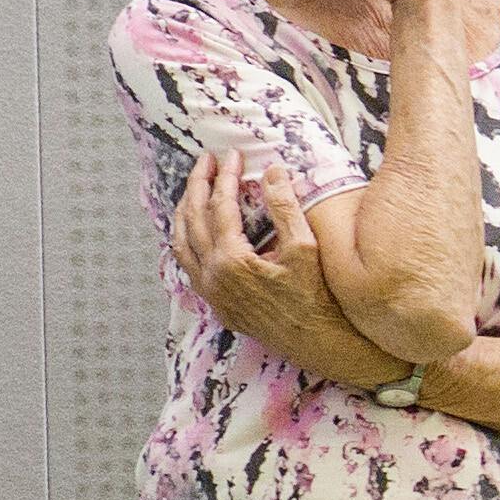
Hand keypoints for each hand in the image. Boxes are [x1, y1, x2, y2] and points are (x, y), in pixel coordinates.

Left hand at [169, 142, 385, 379]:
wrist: (319, 344)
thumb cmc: (317, 299)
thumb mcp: (305, 249)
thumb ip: (285, 208)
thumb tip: (273, 171)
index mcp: (232, 260)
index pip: (220, 206)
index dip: (225, 177)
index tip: (233, 155)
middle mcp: (213, 277)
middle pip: (192, 219)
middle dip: (198, 185)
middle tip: (206, 161)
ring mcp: (211, 293)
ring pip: (181, 244)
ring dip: (185, 211)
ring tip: (194, 189)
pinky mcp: (217, 305)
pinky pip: (189, 266)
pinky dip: (187, 241)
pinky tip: (195, 231)